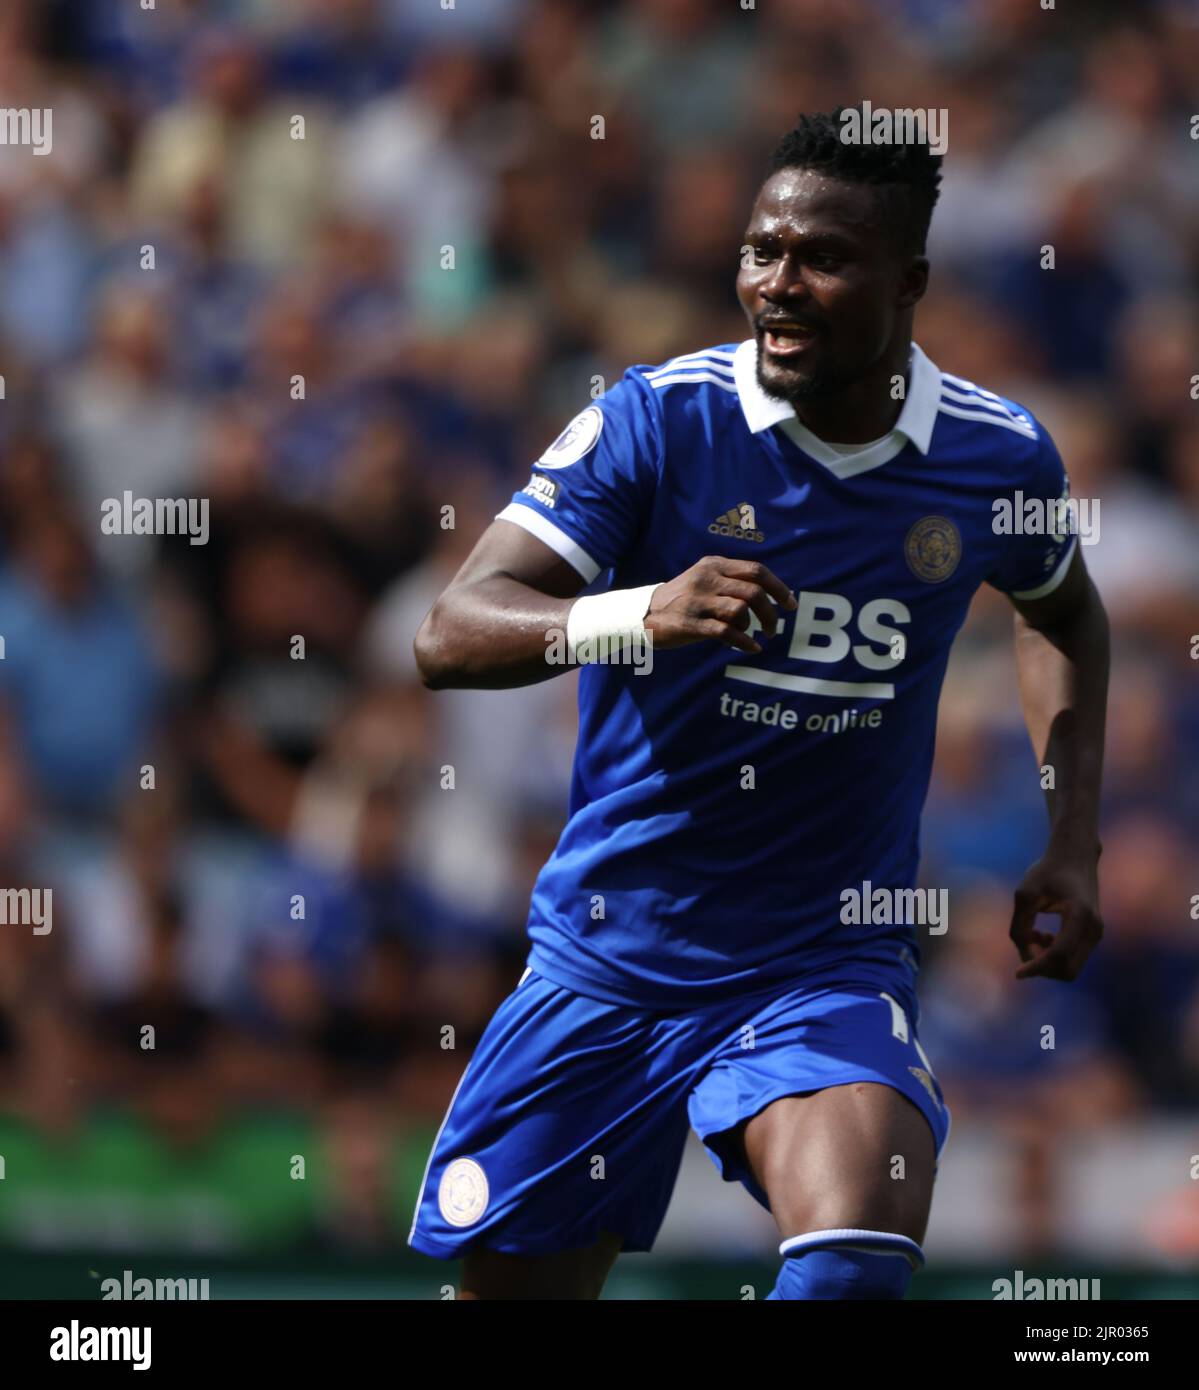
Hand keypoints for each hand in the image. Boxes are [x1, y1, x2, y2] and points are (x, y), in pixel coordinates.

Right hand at [643, 557, 796, 653]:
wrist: (642, 614)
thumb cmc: (682, 600)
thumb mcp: (704, 580)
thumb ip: (732, 582)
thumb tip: (771, 594)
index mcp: (713, 565)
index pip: (756, 570)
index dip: (778, 587)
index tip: (790, 604)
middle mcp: (706, 579)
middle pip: (753, 591)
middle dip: (771, 613)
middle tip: (774, 628)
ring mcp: (697, 601)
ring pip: (741, 610)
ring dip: (755, 627)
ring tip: (755, 637)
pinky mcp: (689, 623)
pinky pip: (726, 632)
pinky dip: (744, 642)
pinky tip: (751, 649)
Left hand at [1009, 849, 1102, 980]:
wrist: (1075, 856)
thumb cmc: (1047, 871)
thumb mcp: (1025, 894)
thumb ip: (1020, 925)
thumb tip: (1023, 953)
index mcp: (1079, 915)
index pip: (1059, 955)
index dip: (1037, 967)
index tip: (1017, 973)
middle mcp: (1093, 928)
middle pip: (1068, 970)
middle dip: (1042, 968)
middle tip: (1026, 944)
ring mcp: (1097, 933)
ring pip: (1071, 968)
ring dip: (1047, 961)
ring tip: (1034, 934)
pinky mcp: (1093, 935)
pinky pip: (1073, 959)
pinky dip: (1054, 956)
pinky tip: (1044, 935)